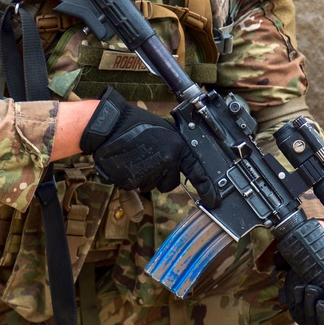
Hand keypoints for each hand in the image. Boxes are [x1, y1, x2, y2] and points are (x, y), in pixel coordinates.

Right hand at [80, 88, 198, 193]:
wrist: (110, 126)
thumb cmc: (136, 124)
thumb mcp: (165, 132)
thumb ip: (175, 149)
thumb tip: (181, 162)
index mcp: (178, 149)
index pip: (197, 172)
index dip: (206, 188)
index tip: (213, 200)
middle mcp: (167, 162)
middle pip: (170, 183)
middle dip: (162, 176)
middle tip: (150, 158)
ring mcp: (149, 173)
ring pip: (152, 185)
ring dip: (146, 176)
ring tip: (137, 156)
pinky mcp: (133, 181)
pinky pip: (137, 185)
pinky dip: (133, 177)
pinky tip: (128, 162)